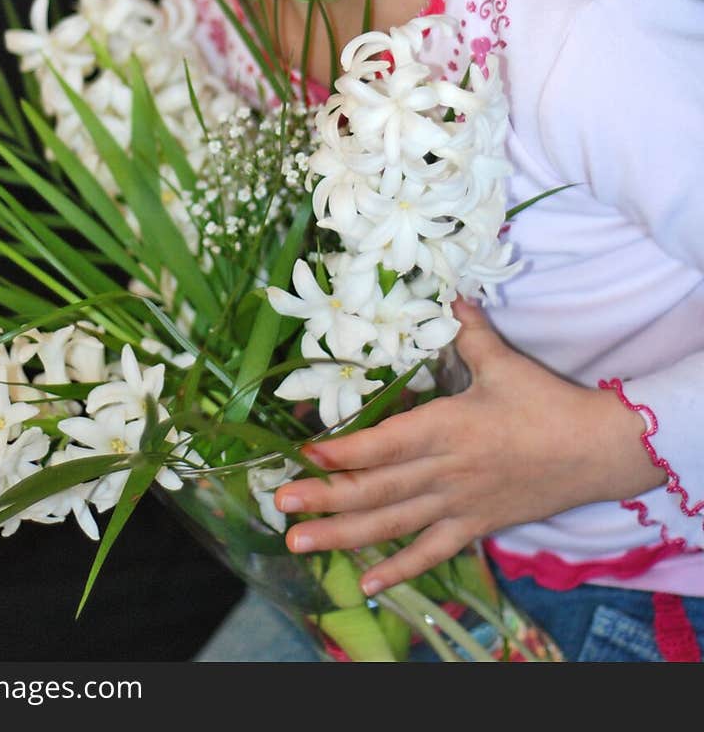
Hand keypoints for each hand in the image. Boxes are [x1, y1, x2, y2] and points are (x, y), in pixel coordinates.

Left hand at [274, 298, 664, 593]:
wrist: (597, 451)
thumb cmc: (546, 403)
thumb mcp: (503, 362)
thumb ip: (468, 331)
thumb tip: (449, 295)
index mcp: (447, 427)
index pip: (385, 443)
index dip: (344, 451)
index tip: (305, 453)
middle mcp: (445, 471)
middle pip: (375, 489)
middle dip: (324, 498)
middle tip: (279, 505)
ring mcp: (458, 504)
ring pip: (391, 525)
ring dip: (342, 536)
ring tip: (298, 544)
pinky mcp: (475, 525)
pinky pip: (431, 552)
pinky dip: (398, 568)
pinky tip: (365, 581)